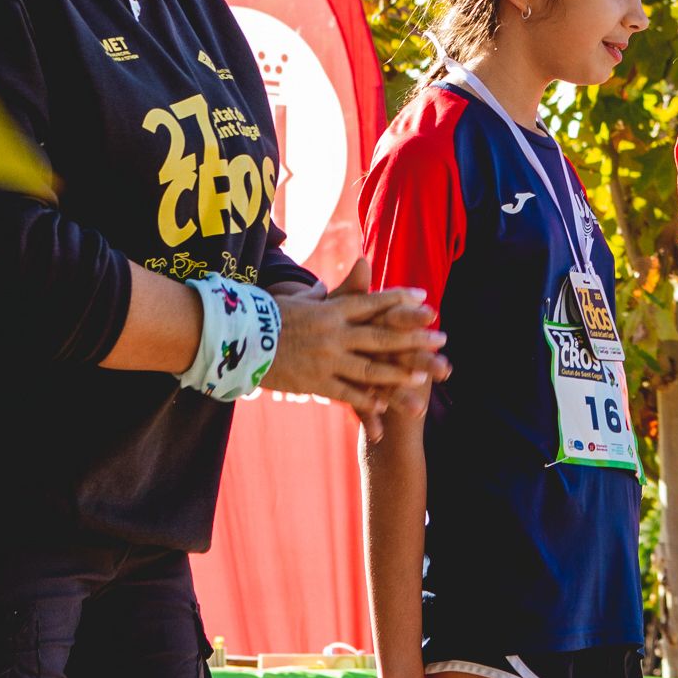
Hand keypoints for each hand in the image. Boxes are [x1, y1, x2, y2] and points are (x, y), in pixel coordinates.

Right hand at [271, 285, 445, 442]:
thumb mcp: (300, 298)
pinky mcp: (313, 381)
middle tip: (441, 338)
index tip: (425, 297)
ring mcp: (325, 358)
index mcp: (331, 309)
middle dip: (413, 338)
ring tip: (422, 377)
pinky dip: (364, 400)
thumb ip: (329, 291)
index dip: (400, 300)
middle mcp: (333, 332)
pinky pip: (344, 392)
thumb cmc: (267, 314)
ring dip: (397, 373)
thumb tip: (346, 273)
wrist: (235, 337)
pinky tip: (383, 405)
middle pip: (381, 335)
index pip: (373, 302)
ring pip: (369, 367)